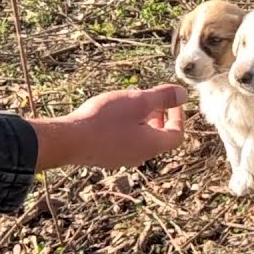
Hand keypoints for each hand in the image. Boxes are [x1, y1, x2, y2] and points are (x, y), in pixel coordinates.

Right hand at [31, 85, 187, 170]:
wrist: (69, 140)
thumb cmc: (105, 120)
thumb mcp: (137, 101)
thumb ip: (163, 97)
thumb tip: (184, 94)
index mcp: (152, 145)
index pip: (176, 135)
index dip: (179, 117)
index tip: (174, 101)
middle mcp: (139, 156)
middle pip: (159, 138)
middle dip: (160, 117)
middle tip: (155, 100)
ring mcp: (121, 158)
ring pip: (140, 139)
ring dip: (142, 121)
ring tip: (132, 103)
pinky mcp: (105, 156)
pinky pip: (124, 142)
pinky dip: (127, 127)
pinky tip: (112, 114)